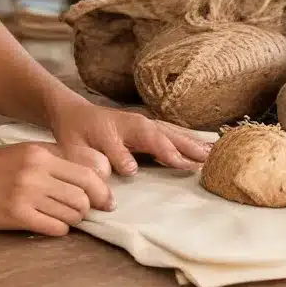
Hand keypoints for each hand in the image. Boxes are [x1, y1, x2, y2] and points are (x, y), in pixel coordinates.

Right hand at [0, 142, 114, 236]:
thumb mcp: (19, 152)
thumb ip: (50, 159)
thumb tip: (88, 176)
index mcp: (38, 153)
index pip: (86, 173)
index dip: (101, 190)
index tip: (104, 201)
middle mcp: (35, 171)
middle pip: (83, 196)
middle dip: (88, 209)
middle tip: (82, 213)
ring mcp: (25, 194)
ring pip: (72, 214)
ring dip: (73, 220)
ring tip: (62, 218)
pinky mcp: (16, 216)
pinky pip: (55, 228)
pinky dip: (58, 229)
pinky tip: (48, 224)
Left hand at [48, 96, 211, 176]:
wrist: (75, 113)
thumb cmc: (74, 135)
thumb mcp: (73, 149)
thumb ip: (89, 161)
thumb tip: (115, 173)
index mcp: (109, 130)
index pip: (124, 144)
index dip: (137, 156)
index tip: (156, 167)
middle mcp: (130, 123)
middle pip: (155, 134)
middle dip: (178, 146)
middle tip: (201, 162)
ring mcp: (142, 122)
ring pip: (168, 132)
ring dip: (190, 143)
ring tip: (212, 156)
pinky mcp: (150, 126)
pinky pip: (172, 132)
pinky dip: (190, 139)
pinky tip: (207, 147)